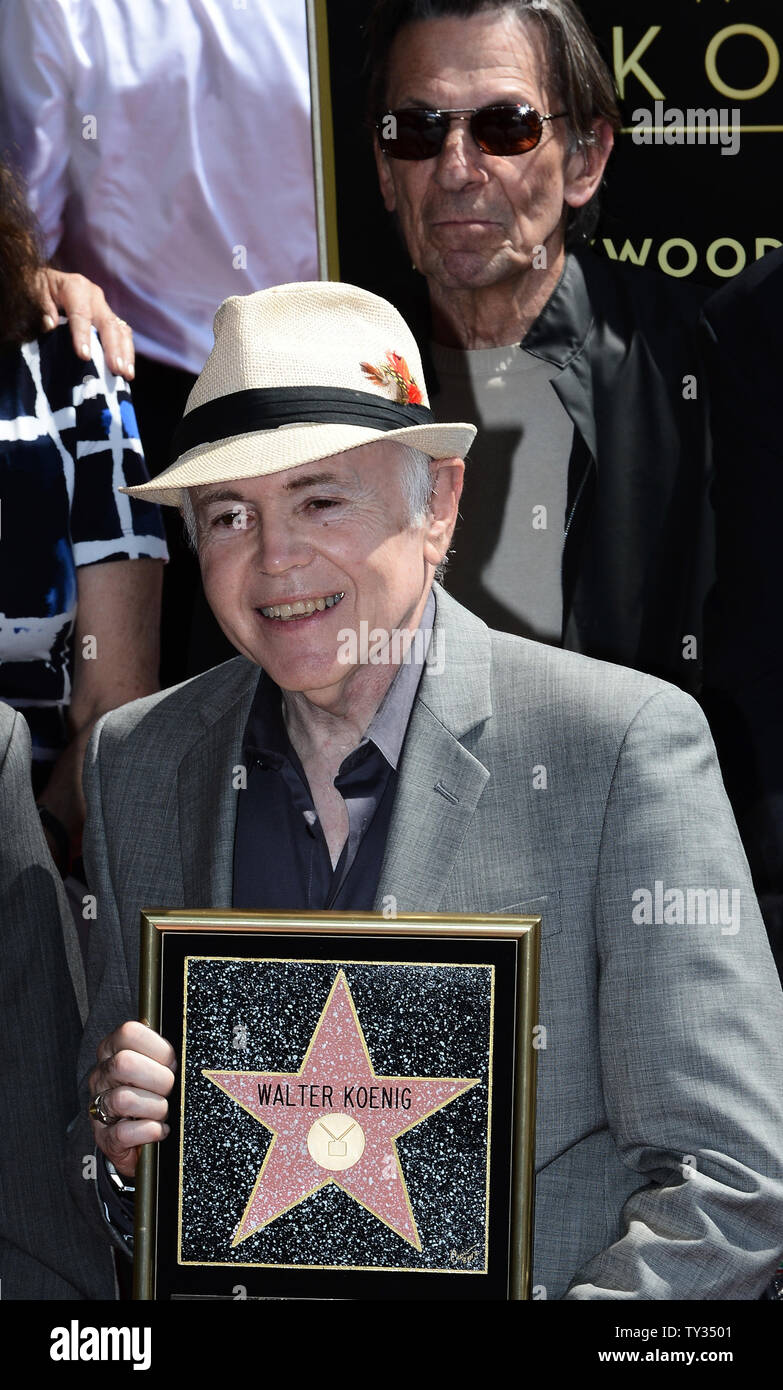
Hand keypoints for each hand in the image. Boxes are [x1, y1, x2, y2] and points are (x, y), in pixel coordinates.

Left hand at [37, 268, 134, 378]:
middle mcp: (95, 296)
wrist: (49, 282)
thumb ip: (42, 307)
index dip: (83, 335)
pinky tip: (127, 371)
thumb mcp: (35, 291)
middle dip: (113, 348)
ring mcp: (104, 308)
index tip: (84, 356)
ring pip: (120, 330)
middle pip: (107, 323)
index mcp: (75, 287)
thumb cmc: (39, 288)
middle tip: (116, 369)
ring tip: (127, 374)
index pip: (81, 313)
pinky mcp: (110, 319)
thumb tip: (50, 325)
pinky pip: (123, 335)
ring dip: (125, 353)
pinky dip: (126, 353)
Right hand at [88, 1021, 176, 1177]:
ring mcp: (98, 1106)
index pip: (129, 1032)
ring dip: (156, 1108)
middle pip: (124, 1063)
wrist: (141, 1139)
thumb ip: (164, 1054)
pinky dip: (150, 1131)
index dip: (159, 1048)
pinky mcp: (103, 1137)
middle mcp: (101, 1075)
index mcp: (113, 1050)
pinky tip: (159, 1130)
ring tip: (164, 1112)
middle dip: (159, 1079)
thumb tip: (185, 1054)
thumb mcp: (156, 1065)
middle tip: (170, 1090)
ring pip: (124, 1099)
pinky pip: (124, 1132)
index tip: (173, 1064)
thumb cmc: (154, 1092)